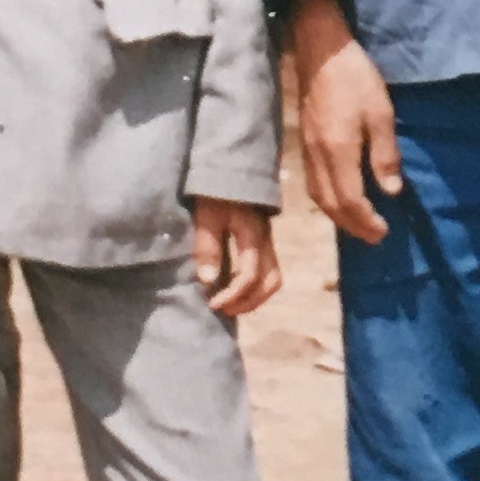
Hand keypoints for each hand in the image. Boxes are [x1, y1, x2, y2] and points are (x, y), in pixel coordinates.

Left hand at [192, 198, 281, 316]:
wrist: (230, 171)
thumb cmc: (215, 192)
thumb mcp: (206, 216)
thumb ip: (207, 246)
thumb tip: (208, 281)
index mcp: (252, 235)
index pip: (250, 275)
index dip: (232, 295)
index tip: (212, 303)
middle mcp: (265, 241)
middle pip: (271, 281)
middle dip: (249, 302)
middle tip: (224, 309)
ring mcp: (267, 241)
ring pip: (273, 278)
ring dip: (254, 297)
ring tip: (230, 305)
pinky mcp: (262, 242)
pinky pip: (267, 271)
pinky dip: (254, 287)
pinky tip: (233, 288)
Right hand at [287, 0, 403, 246]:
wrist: (320, 51)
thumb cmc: (355, 78)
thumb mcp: (381, 113)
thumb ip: (385, 155)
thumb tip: (391, 192)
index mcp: (338, 151)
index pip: (350, 200)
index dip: (366, 221)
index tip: (384, 232)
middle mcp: (318, 157)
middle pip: (330, 205)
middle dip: (352, 226)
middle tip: (375, 236)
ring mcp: (307, 150)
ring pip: (318, 197)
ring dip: (338, 217)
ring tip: (358, 224)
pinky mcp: (304, 142)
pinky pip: (312, 183)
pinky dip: (326, 200)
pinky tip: (339, 198)